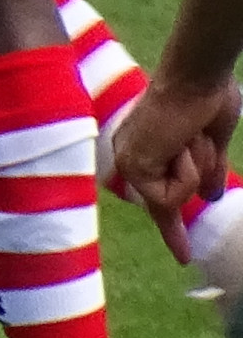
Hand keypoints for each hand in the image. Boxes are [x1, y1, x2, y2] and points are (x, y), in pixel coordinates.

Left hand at [110, 71, 237, 230]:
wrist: (198, 78)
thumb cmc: (207, 100)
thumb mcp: (211, 143)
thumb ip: (207, 171)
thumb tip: (210, 197)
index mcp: (145, 150)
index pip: (159, 198)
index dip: (172, 231)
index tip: (184, 258)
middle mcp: (129, 157)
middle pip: (170, 202)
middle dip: (195, 165)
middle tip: (188, 131)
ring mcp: (126, 164)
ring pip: (174, 200)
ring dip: (195, 167)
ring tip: (188, 132)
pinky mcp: (132, 169)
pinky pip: (170, 198)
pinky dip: (187, 173)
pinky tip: (181, 144)